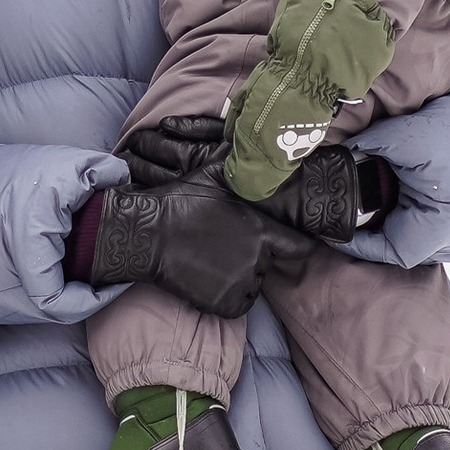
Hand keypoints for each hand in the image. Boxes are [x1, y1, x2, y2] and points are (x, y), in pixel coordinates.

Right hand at [90, 170, 310, 315]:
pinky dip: (228, 299)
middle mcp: (257, 260)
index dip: (300, 245)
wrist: (149, 234)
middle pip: (269, 265)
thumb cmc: (181, 202)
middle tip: (227, 248)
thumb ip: (240, 167)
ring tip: (216, 264)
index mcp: (262, 231)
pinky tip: (210, 283)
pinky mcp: (223, 304)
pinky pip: (237, 306)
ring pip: (253, 286)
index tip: (300, 246)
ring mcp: (240, 284)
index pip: (300, 246)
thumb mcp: (214, 175)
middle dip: (254, 258)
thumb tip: (255, 143)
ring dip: (241, 279)